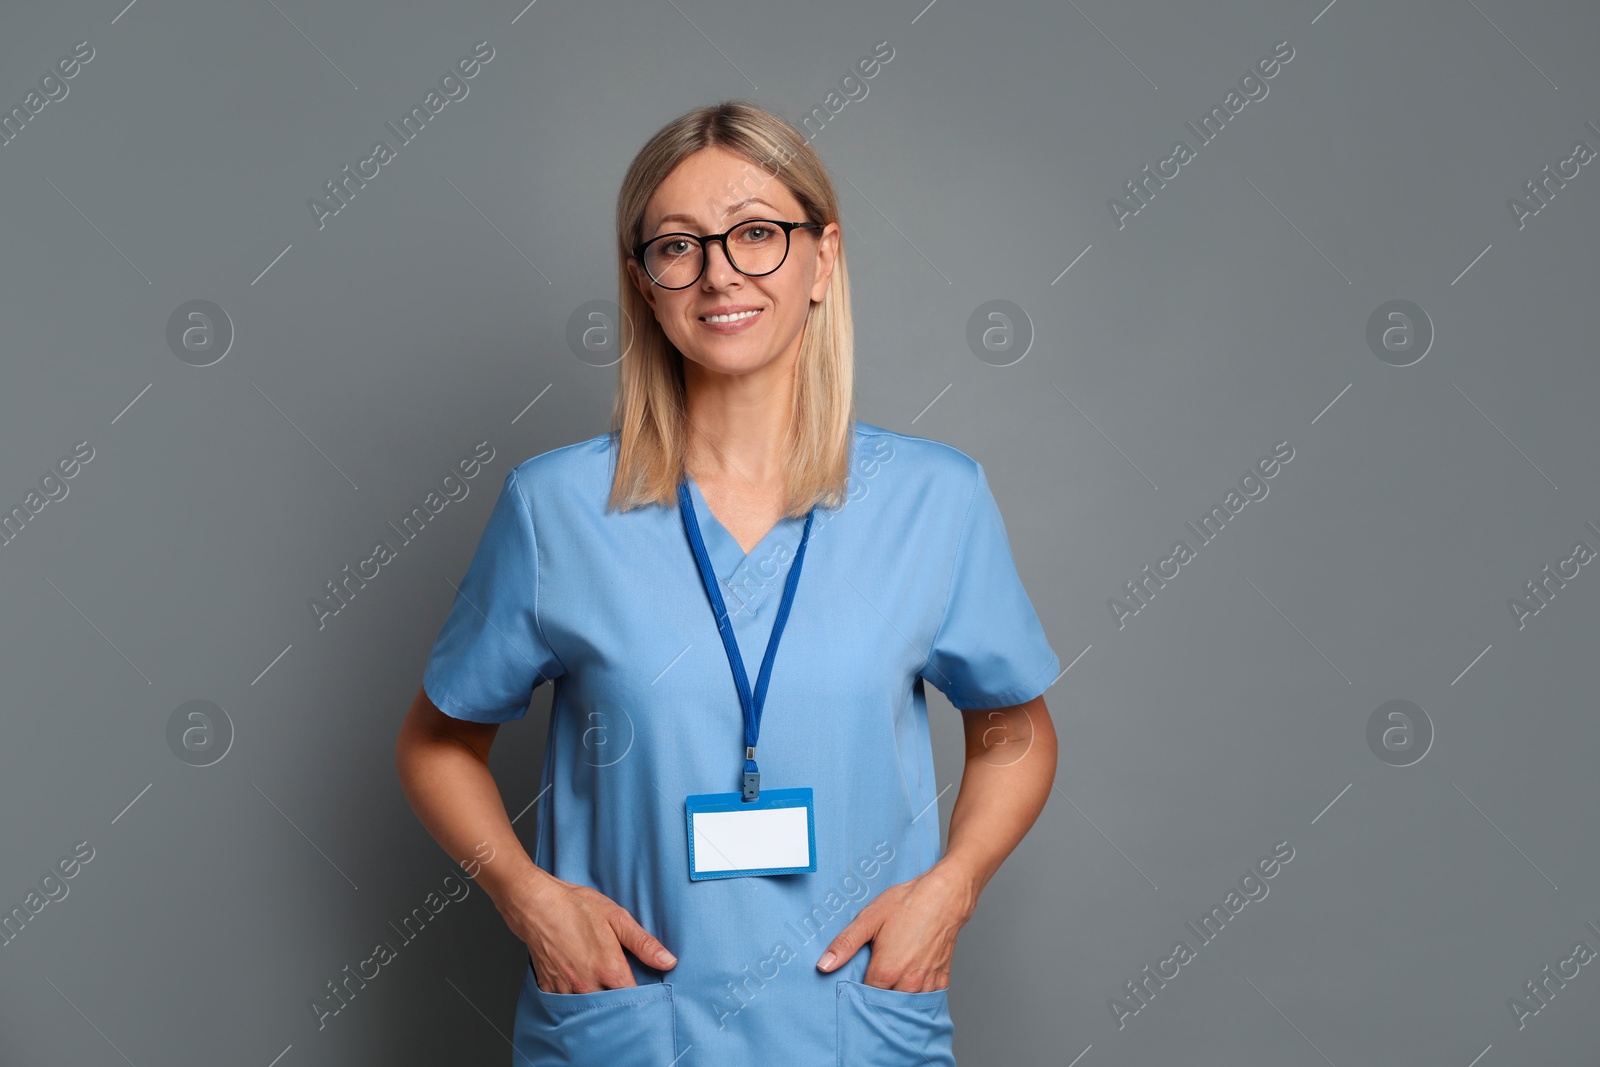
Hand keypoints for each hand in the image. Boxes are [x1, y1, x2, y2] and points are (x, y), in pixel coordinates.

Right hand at [495, 869, 676, 992]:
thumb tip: (669, 961)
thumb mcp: (616, 918)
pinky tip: (580, 989)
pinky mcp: (549, 988)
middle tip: (626, 998)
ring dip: (598, 1006)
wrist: (535, 904)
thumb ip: (643, 943)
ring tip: (603, 993)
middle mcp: (588, 985)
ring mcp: (567, 989)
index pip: (634, 1000)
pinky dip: (575, 1002)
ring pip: (588, 1011)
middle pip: (611, 1010)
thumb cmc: (576, 907)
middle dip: (621, 1007)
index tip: (648, 996)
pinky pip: (566, 1006)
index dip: (644, 1000)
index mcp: (609, 970)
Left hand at [814, 862, 977, 991]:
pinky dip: (916, 997)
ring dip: (896, 1001)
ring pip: (906, 1006)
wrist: (945, 895)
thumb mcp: (870, 918)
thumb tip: (823, 965)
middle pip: (885, 1006)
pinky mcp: (942, 980)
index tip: (851, 987)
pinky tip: (908, 984)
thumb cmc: (908, 903)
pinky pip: (925, 1000)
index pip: (863, 998)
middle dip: (875, 1001)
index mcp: (886, 971)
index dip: (855, 994)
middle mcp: (908, 983)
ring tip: (888, 986)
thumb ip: (845, 944)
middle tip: (869, 985)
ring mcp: (927, 984)